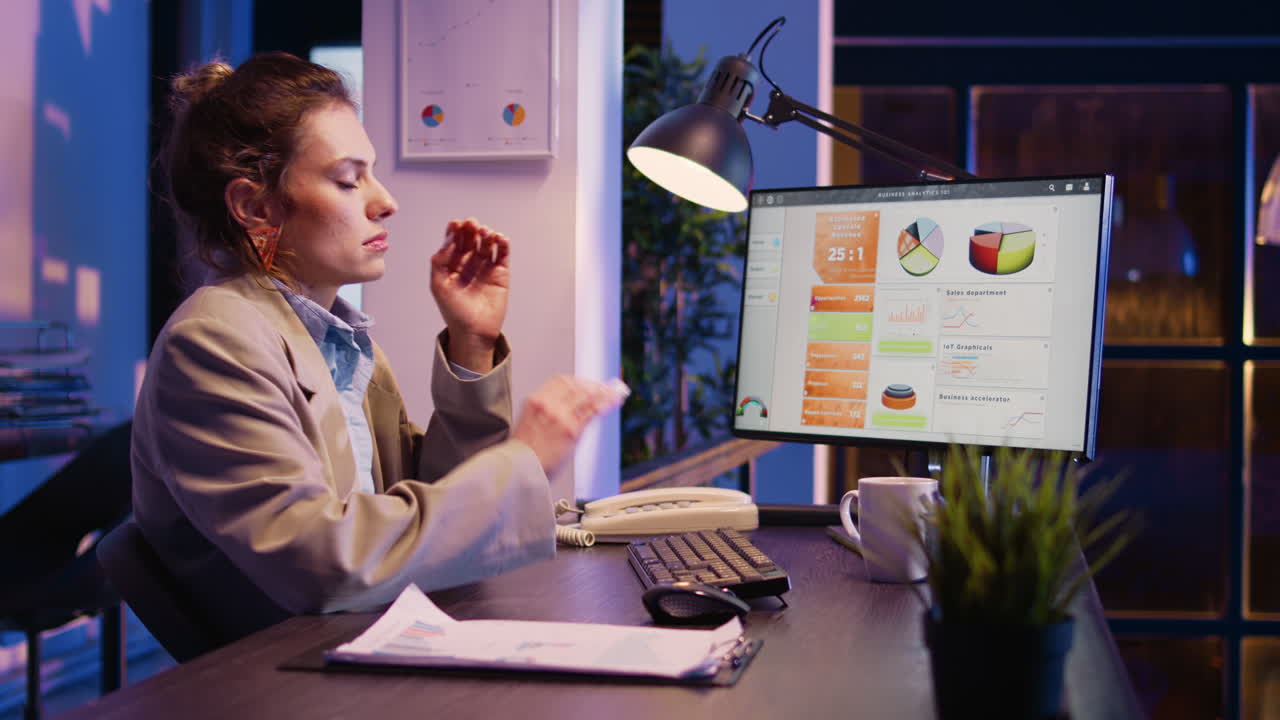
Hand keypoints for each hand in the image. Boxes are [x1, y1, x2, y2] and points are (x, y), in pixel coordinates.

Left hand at [430, 218, 509, 371]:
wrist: (473, 331)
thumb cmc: (453, 311)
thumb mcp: (438, 284)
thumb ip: (439, 260)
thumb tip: (448, 239)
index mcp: (452, 263)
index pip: (454, 240)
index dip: (455, 230)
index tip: (456, 224)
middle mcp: (469, 262)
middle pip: (471, 238)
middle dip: (471, 229)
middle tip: (472, 224)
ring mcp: (485, 266)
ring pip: (487, 243)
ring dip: (486, 234)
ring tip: (485, 233)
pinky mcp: (500, 273)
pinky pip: (502, 253)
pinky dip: (502, 243)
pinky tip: (499, 238)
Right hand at [512, 376, 626, 475]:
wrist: (519, 469)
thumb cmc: (524, 452)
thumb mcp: (529, 423)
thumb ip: (547, 411)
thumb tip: (572, 406)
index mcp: (535, 400)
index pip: (561, 381)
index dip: (579, 381)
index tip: (588, 384)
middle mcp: (548, 405)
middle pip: (577, 386)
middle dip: (594, 386)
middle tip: (605, 389)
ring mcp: (560, 416)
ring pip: (587, 396)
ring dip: (604, 393)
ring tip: (615, 395)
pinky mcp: (571, 430)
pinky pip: (592, 412)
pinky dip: (605, 405)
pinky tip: (613, 404)